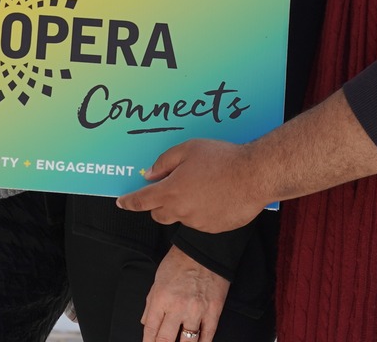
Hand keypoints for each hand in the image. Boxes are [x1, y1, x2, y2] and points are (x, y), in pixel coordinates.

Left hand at [117, 139, 267, 233]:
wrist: (254, 176)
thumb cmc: (222, 158)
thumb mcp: (189, 149)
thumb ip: (165, 162)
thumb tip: (150, 174)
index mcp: (171, 191)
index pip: (141, 201)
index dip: (128, 202)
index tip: (121, 202)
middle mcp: (181, 211)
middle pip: (158, 214)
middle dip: (158, 204)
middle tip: (171, 187)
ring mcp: (198, 222)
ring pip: (181, 217)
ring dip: (184, 206)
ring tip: (203, 186)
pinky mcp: (214, 228)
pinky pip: (200, 221)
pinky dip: (202, 211)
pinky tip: (216, 196)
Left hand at [142, 245, 228, 341]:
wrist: (203, 250)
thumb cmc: (179, 262)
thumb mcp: (158, 280)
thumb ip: (150, 304)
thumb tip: (146, 323)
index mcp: (161, 298)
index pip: (151, 330)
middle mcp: (177, 307)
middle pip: (166, 339)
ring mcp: (196, 311)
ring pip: (187, 341)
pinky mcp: (213, 311)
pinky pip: (208, 335)